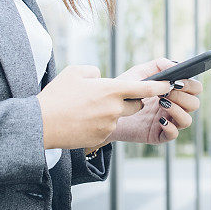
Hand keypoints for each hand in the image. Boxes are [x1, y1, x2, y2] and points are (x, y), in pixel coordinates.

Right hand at [36, 65, 170, 149]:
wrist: (40, 124)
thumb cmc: (56, 96)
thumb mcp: (74, 73)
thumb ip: (94, 72)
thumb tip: (101, 78)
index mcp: (111, 90)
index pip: (144, 88)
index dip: (159, 86)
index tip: (169, 84)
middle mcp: (114, 108)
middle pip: (136, 105)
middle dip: (131, 101)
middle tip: (111, 97)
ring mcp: (108, 125)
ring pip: (118, 117)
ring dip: (109, 113)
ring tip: (86, 109)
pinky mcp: (100, 137)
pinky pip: (106, 128)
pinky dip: (98, 124)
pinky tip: (81, 120)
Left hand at [108, 57, 202, 144]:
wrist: (107, 110)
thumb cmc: (124, 90)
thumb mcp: (139, 72)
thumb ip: (158, 65)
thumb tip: (176, 65)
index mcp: (173, 91)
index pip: (195, 88)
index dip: (191, 84)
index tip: (177, 81)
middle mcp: (174, 106)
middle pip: (195, 103)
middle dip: (183, 96)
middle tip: (166, 92)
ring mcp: (167, 121)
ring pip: (188, 120)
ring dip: (178, 110)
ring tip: (161, 103)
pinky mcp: (158, 135)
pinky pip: (174, 134)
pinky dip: (170, 127)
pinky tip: (159, 120)